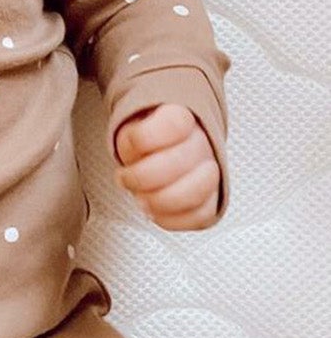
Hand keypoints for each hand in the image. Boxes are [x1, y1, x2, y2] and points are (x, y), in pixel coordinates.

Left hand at [112, 103, 219, 230]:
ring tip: (140, 197)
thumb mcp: (131, 129)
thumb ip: (132, 140)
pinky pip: (200, 217)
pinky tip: (155, 210)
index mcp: (181, 118)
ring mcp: (210, 172)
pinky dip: (172, 218)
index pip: (173, 124)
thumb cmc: (146, 141)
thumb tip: (134, 153)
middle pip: (179, 162)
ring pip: (194, 193)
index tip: (132, 147)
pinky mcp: (211, 201)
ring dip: (158, 200)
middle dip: (143, 176)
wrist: (164, 150)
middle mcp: (201, 144)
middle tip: (126, 178)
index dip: (144, 139)